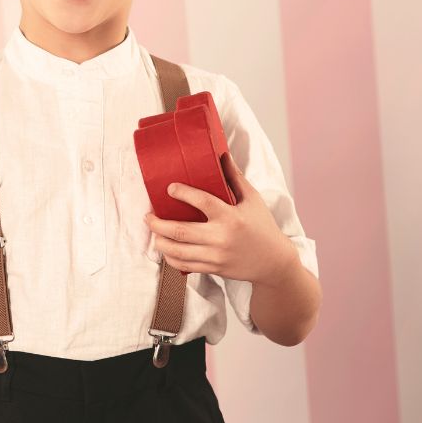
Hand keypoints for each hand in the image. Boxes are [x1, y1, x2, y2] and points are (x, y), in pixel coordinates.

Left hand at [143, 151, 296, 285]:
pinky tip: (165, 247)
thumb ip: (235, 177)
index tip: (169, 188)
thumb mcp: (252, 200)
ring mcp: (215, 256)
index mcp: (231, 217)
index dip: (183, 193)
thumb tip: (222, 154)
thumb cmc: (262, 226)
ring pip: (177, 250)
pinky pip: (183, 265)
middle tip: (148, 216)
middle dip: (157, 223)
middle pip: (180, 231)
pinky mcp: (212, 269)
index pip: (202, 202)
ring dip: (159, 240)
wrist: (273, 262)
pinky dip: (169, 256)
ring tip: (153, 231)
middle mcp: (221, 238)